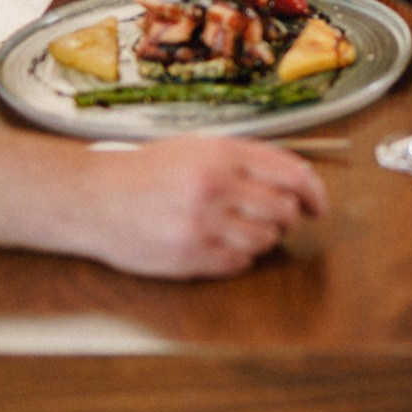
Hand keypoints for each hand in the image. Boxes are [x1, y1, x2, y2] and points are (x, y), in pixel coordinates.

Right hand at [73, 137, 328, 278]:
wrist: (93, 198)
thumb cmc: (145, 172)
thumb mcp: (197, 147)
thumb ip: (244, 159)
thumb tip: (295, 179)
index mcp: (222, 153)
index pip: (292, 173)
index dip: (314, 192)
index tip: (318, 206)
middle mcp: (216, 187)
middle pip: (283, 211)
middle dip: (286, 218)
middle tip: (273, 218)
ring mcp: (202, 224)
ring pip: (265, 240)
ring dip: (262, 239)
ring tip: (238, 229)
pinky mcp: (188, 257)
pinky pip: (238, 264)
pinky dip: (237, 257)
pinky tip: (217, 244)